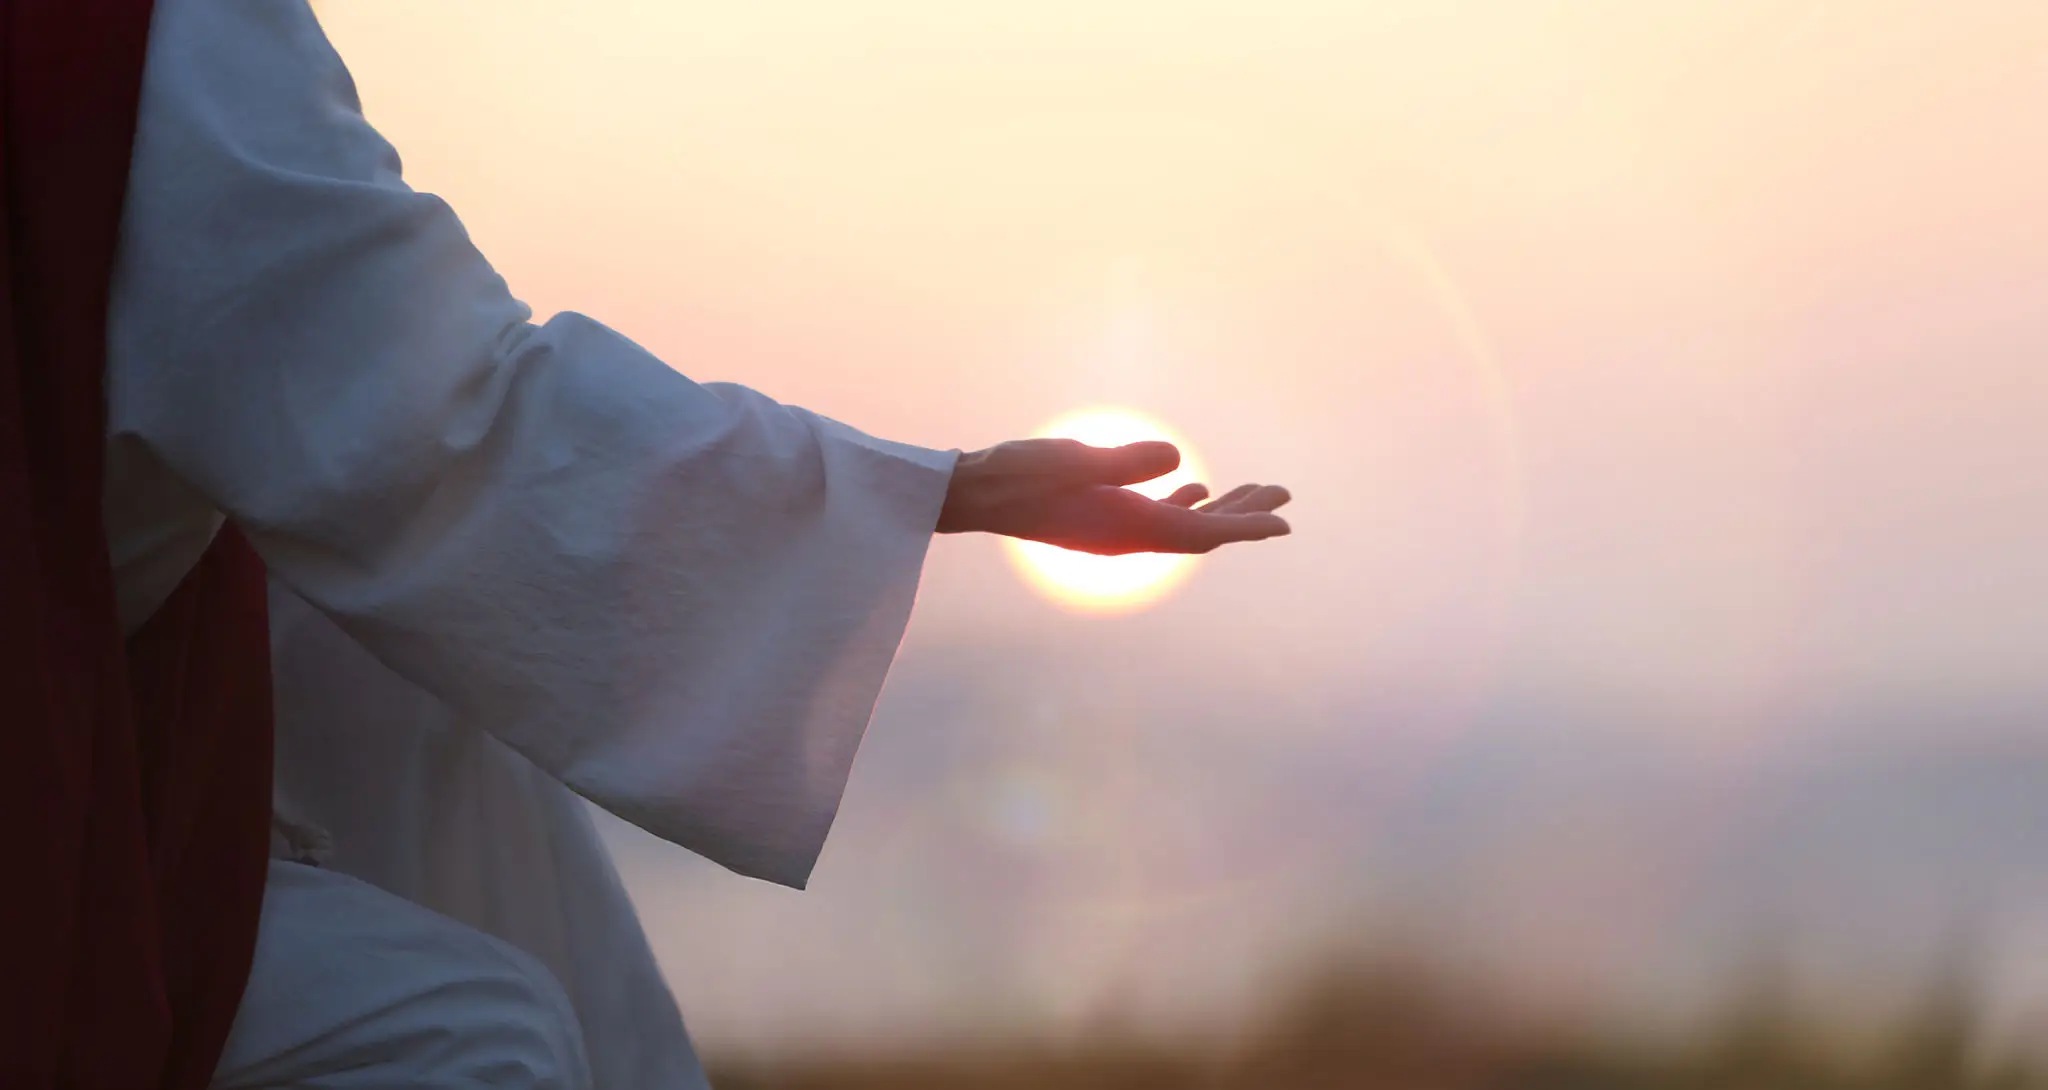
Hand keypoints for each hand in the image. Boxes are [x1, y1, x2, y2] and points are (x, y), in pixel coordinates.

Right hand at [936, 439, 1290, 554]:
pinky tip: (1196, 487)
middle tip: (1284, 494)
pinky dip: (1185, 502)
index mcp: (1127, 526)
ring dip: (1221, 507)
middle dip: (1245, 513)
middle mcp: (1128, 535)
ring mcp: (1116, 528)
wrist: (976, 493)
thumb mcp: (1071, 461)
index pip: (1201, 534)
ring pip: (1182, 522)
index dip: (1245, 528)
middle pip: (1201, 531)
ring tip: (1255, 490)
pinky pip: (1157, 515)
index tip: (1283, 522)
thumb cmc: (1018, 475)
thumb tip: (1178, 460)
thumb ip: (1124, 462)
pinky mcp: (1103, 517)